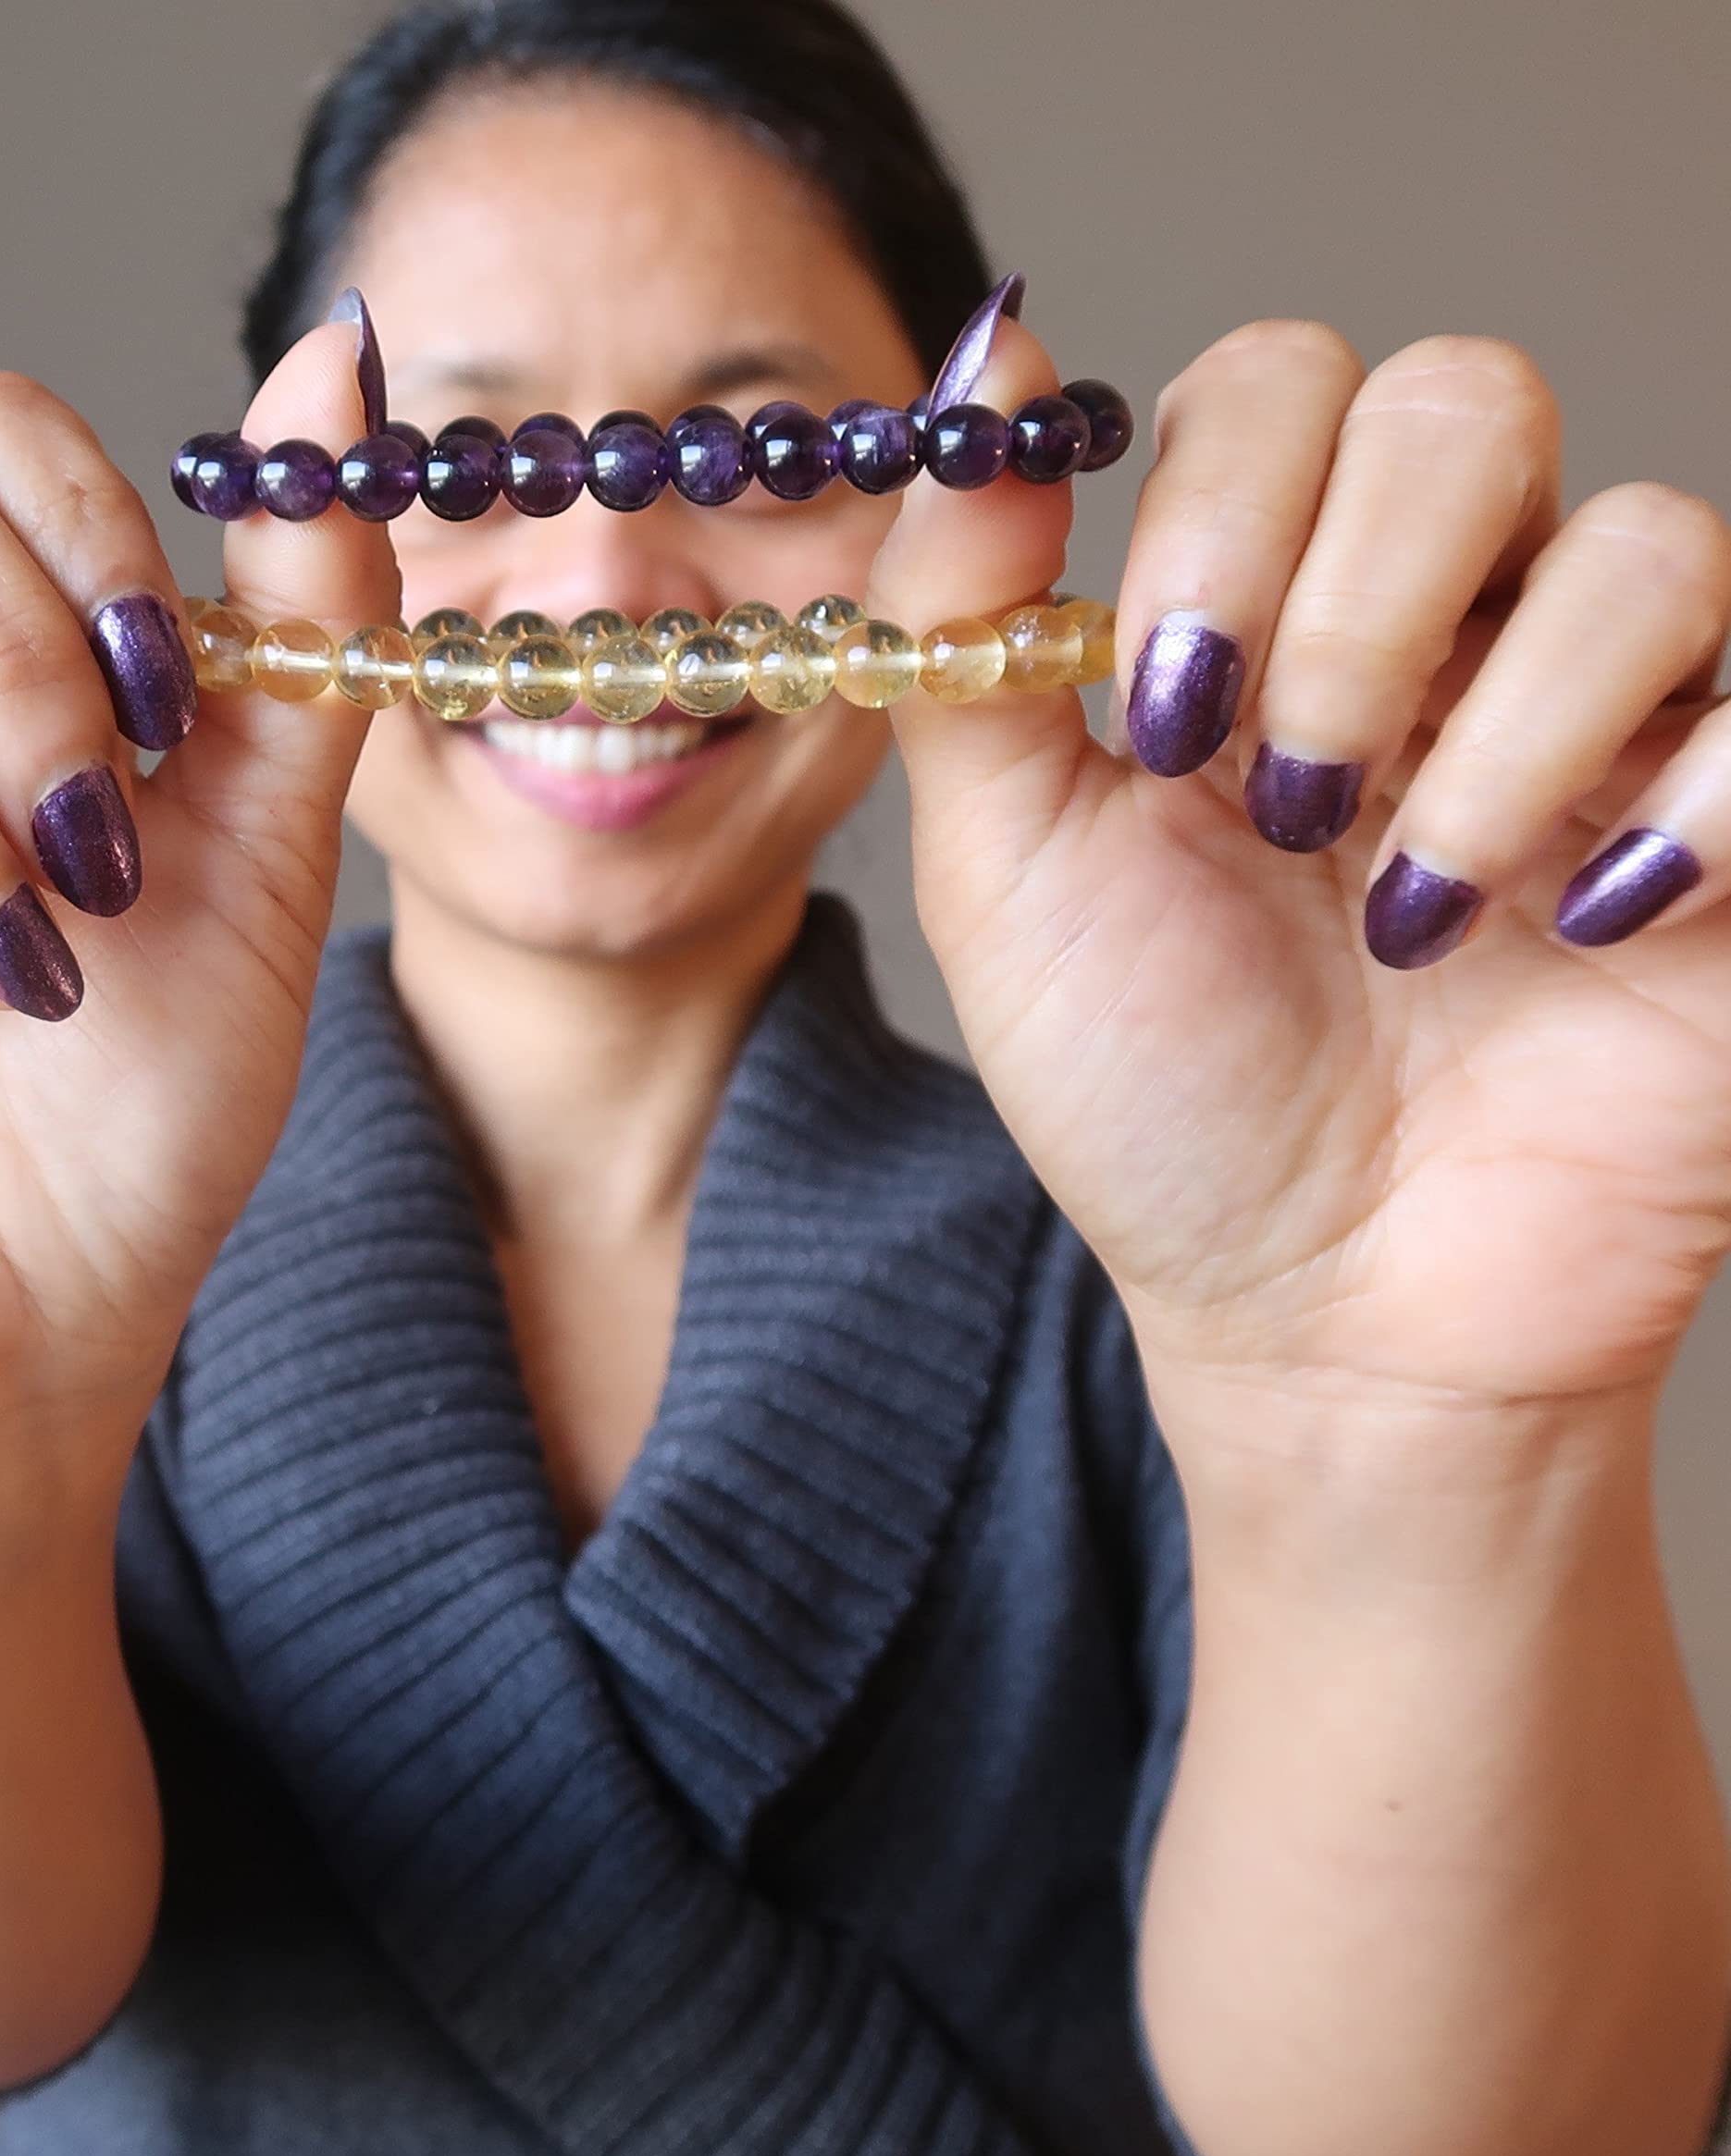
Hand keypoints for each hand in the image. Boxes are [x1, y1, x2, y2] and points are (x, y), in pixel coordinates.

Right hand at [0, 311, 399, 1470]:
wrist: (19, 1344)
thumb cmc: (138, 1130)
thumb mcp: (266, 870)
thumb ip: (300, 624)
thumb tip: (343, 354)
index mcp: (5, 678)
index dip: (83, 530)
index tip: (163, 701)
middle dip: (12, 661)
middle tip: (89, 842)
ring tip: (2, 969)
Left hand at [869, 294, 1730, 1409]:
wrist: (1310, 1311)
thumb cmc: (1155, 1094)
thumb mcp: (1006, 868)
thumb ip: (970, 628)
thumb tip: (986, 369)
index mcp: (1268, 614)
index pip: (1284, 382)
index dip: (1226, 507)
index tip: (1164, 715)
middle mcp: (1453, 632)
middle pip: (1467, 401)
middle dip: (1356, 601)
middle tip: (1286, 798)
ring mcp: (1613, 723)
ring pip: (1647, 542)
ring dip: (1495, 739)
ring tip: (1412, 915)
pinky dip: (1681, 808)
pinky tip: (1574, 933)